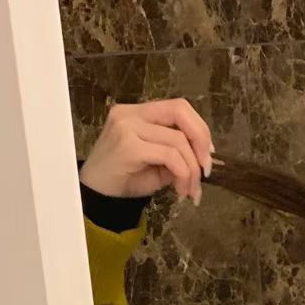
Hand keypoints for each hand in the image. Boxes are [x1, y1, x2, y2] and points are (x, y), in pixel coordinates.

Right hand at [81, 97, 219, 204]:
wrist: (97, 197)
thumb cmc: (125, 179)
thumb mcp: (157, 163)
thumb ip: (176, 152)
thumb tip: (205, 157)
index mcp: (138, 112)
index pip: (178, 107)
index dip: (200, 127)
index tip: (208, 154)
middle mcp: (131, 113)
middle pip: (180, 111)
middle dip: (201, 140)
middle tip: (207, 169)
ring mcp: (127, 126)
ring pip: (178, 140)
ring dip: (192, 170)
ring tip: (190, 191)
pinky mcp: (128, 145)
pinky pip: (169, 156)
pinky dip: (182, 175)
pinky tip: (180, 191)